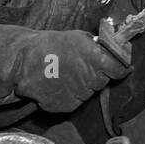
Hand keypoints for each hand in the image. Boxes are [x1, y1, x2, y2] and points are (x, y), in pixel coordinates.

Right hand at [14, 29, 130, 112]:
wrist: (24, 62)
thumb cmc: (52, 45)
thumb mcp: (79, 37)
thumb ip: (99, 47)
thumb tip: (116, 51)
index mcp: (96, 59)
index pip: (120, 69)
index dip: (120, 67)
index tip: (118, 66)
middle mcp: (90, 79)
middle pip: (103, 81)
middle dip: (96, 74)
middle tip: (80, 66)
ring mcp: (79, 95)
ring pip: (89, 92)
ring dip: (82, 85)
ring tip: (64, 74)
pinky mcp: (67, 106)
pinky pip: (75, 101)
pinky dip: (70, 95)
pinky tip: (58, 85)